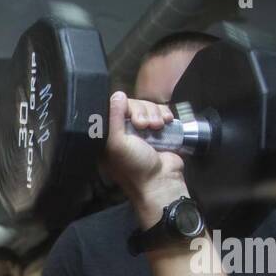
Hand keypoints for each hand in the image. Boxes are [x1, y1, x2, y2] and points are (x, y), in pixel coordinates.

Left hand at [102, 92, 187, 226]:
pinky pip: (160, 112)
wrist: (161, 180)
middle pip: (133, 105)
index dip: (125, 108)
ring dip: (155, 114)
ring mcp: (142, 131)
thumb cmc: (135, 166)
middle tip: (146, 126)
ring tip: (158, 127)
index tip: (133, 118)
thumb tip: (117, 95)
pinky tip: (166, 122)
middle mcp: (124, 132)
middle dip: (143, 112)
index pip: (114, 108)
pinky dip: (164, 114)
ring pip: (148, 107)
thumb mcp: (117, 144)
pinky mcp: (158, 131)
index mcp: (109, 136)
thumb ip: (114, 119)